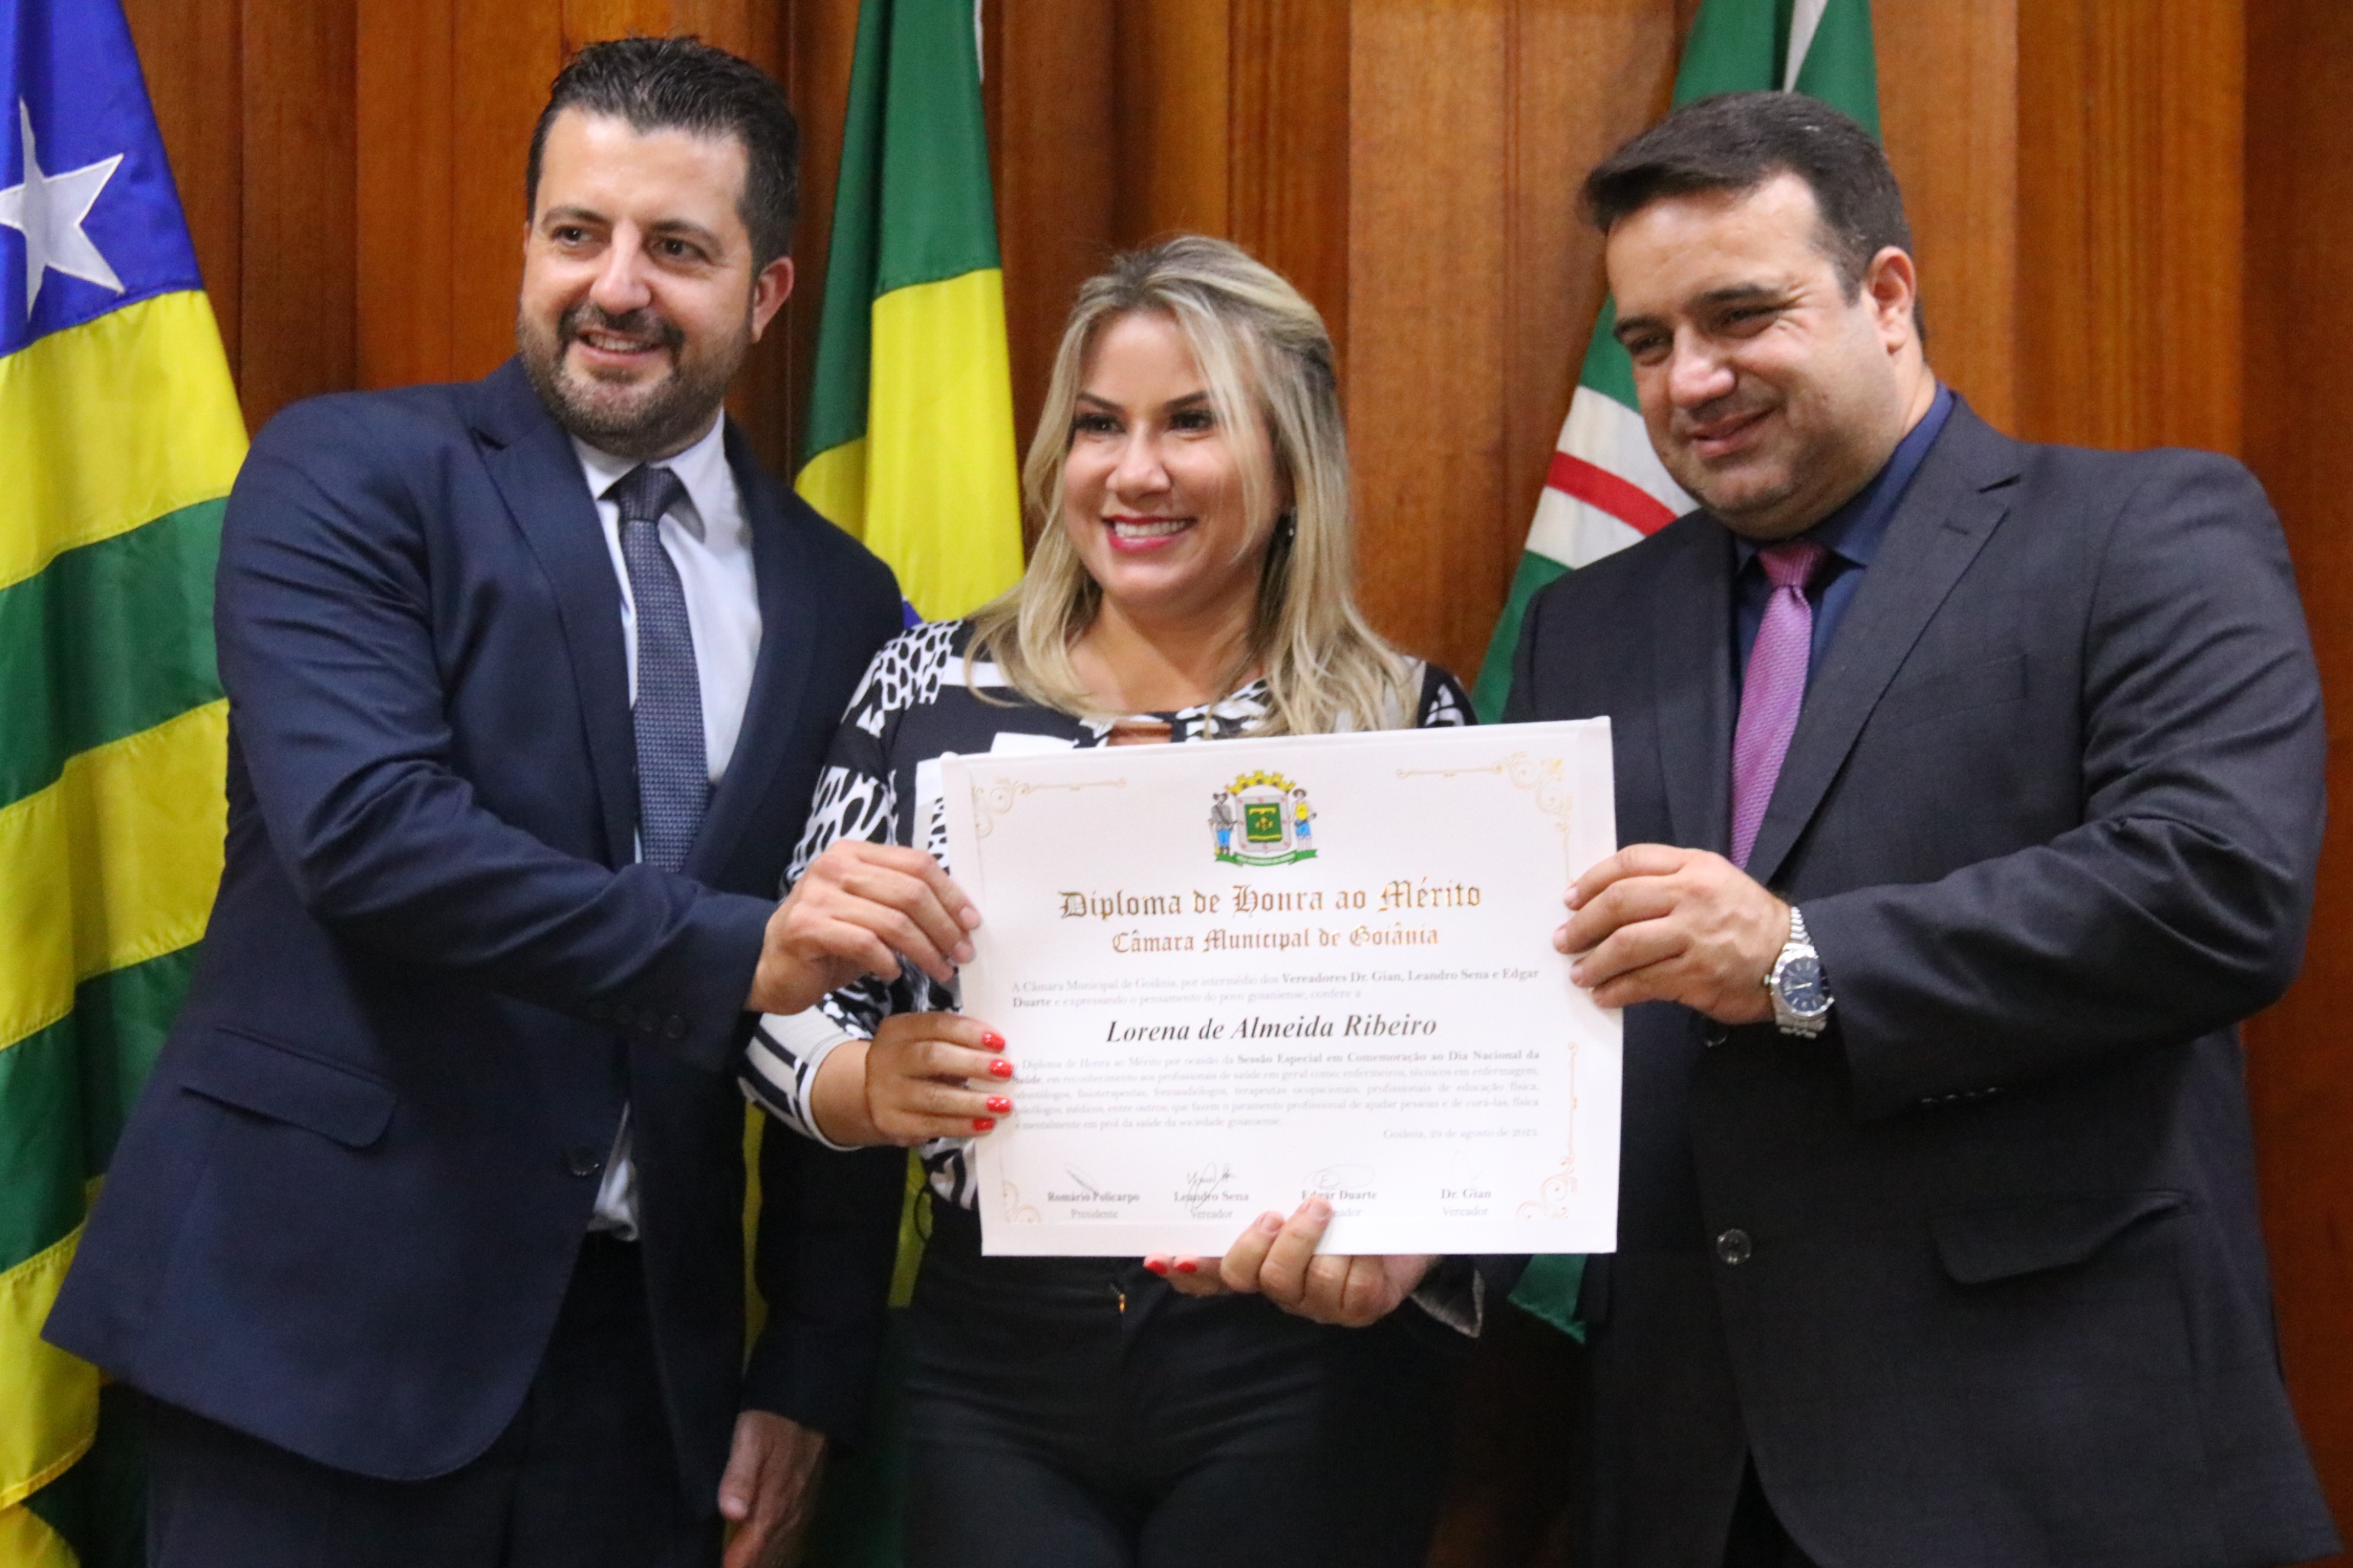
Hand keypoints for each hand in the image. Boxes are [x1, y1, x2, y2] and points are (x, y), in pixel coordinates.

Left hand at [718, 1409, 825, 1567]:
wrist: (809, 1406)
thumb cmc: (771, 1422)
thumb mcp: (749, 1440)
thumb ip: (739, 1476)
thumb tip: (730, 1513)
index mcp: (772, 1505)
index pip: (749, 1554)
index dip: (733, 1566)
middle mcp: (788, 1516)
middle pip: (765, 1559)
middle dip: (747, 1565)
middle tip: (727, 1564)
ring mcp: (799, 1512)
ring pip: (780, 1553)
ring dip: (762, 1563)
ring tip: (743, 1563)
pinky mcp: (804, 1505)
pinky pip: (791, 1542)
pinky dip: (777, 1556)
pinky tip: (768, 1558)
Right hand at [747, 841, 979, 1014]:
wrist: (771, 968)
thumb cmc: (830, 943)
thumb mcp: (871, 913)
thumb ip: (904, 904)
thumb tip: (962, 917)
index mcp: (855, 853)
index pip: (917, 863)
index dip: (951, 894)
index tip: (971, 923)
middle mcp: (835, 865)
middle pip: (911, 890)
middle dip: (944, 926)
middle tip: (962, 953)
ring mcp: (817, 894)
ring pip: (893, 919)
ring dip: (925, 950)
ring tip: (940, 970)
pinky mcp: (805, 927)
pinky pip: (864, 942)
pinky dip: (887, 961)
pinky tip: (893, 974)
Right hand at [809, 1012, 1011, 1147]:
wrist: (871, 1093)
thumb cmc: (914, 1063)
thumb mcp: (923, 1042)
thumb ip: (954, 1042)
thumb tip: (1001, 1053)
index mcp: (899, 1029)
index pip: (937, 1024)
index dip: (970, 1032)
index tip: (1000, 1042)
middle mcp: (886, 1058)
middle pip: (933, 1058)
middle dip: (974, 1064)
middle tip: (1007, 1071)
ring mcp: (886, 1092)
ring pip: (934, 1097)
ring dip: (973, 1102)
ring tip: (1004, 1105)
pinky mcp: (891, 1122)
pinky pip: (931, 1125)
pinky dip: (961, 1126)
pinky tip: (985, 1125)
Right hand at [1145, 1198, 1437, 1326]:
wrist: (1418, 1213)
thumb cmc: (1353, 1197)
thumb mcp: (1307, 1186)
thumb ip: (1270, 1185)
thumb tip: (1230, 1162)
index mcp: (1264, 1258)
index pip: (1211, 1273)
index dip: (1187, 1271)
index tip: (1165, 1257)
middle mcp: (1285, 1286)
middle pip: (1246, 1276)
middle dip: (1256, 1245)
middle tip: (1274, 1213)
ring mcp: (1321, 1302)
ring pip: (1294, 1282)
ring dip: (1307, 1240)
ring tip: (1324, 1207)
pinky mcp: (1360, 1309)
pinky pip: (1346, 1287)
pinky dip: (1354, 1257)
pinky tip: (1362, 1241)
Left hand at [1554, 844, 1784, 1021]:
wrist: (1794, 958)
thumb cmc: (1746, 918)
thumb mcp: (1714, 879)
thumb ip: (1668, 879)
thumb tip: (1608, 897)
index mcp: (1694, 867)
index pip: (1630, 862)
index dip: (1592, 880)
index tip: (1570, 899)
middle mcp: (1692, 896)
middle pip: (1619, 902)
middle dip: (1583, 923)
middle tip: (1564, 940)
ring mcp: (1694, 937)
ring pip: (1626, 945)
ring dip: (1594, 962)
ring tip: (1579, 973)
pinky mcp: (1697, 976)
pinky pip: (1643, 982)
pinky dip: (1616, 990)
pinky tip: (1604, 995)